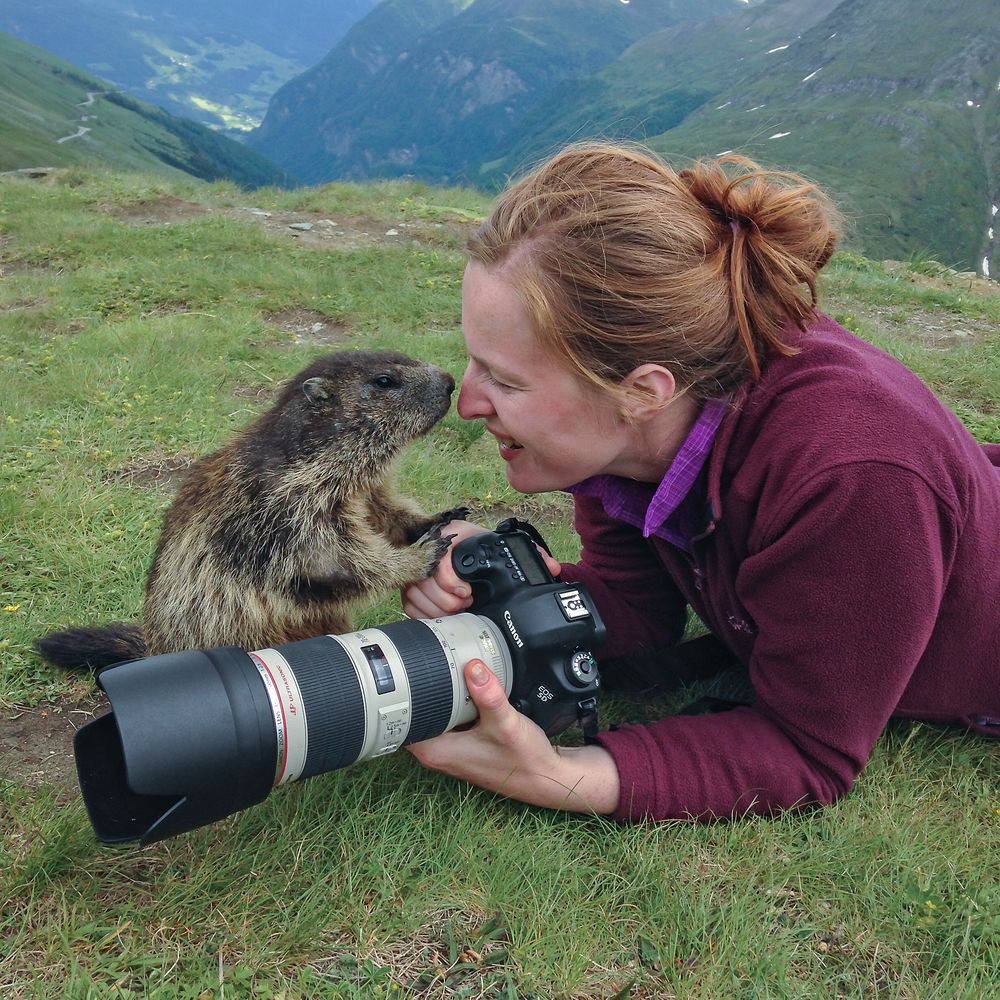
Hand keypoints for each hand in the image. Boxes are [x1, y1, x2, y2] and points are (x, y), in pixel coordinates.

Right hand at [401, 520, 562, 619]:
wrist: (472, 552)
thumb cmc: (490, 551)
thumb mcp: (509, 548)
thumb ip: (532, 555)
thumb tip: (550, 568)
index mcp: (454, 534)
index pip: (439, 561)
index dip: (451, 582)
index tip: (468, 595)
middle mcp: (430, 548)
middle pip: (424, 582)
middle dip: (447, 601)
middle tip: (465, 606)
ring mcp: (418, 567)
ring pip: (415, 594)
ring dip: (437, 609)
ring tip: (457, 611)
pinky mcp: (411, 584)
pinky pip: (409, 604)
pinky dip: (426, 614)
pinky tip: (443, 616)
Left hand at [406, 659, 619, 814]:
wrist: (547, 777)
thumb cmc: (525, 760)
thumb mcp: (506, 723)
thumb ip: (488, 695)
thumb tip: (472, 667)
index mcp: (437, 751)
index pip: (401, 722)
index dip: (399, 696)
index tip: (402, 670)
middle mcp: (438, 753)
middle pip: (415, 715)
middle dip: (417, 689)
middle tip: (421, 659)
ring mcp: (451, 749)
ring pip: (432, 715)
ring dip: (436, 695)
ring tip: (440, 665)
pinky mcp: (464, 744)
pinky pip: (449, 718)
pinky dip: (453, 702)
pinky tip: (463, 685)